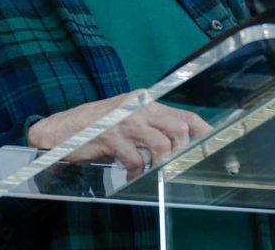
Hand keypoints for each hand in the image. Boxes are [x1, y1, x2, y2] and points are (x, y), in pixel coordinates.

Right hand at [27, 90, 212, 177]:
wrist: (62, 130)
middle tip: (172, 167)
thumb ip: (151, 127)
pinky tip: (129, 173)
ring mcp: (125, 120)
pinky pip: (136, 158)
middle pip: (178, 129)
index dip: (202, 132)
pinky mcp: (112, 135)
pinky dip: (135, 171)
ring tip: (147, 172)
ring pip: (161, 145)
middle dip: (181, 153)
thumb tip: (178, 144)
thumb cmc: (98, 127)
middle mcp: (139, 106)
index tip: (213, 146)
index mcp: (146, 101)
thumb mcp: (128, 121)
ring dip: (158, 165)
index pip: (184, 115)